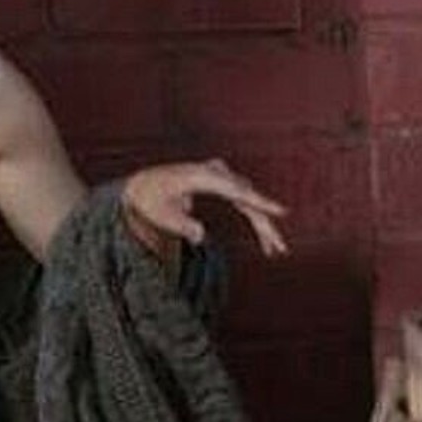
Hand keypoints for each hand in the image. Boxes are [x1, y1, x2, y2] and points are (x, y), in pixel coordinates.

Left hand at [121, 160, 288, 257]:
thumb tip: (199, 237)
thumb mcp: (161, 216)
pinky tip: (263, 242)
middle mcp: (216, 171)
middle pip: (248, 199)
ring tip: (274, 250)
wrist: (140, 185)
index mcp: (202, 176)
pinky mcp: (220, 184)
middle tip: (280, 249)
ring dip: (262, 226)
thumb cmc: (149, 199)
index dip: (260, 202)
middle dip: (265, 225)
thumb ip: (181, 225)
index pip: (237, 191)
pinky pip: (242, 202)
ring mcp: (220, 175)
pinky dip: (252, 219)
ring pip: (249, 202)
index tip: (281, 212)